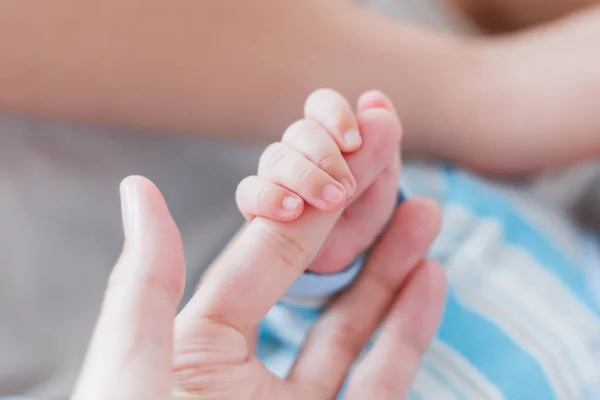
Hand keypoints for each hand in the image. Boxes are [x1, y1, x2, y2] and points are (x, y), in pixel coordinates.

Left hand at [72, 93, 444, 398]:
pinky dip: (410, 331)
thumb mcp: (136, 362)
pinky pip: (383, 383)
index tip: (347, 151)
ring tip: (422, 208)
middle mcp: (251, 373)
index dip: (310, 201)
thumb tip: (139, 190)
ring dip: (392, 265)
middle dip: (358, 220)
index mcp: (200, 348)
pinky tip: (430, 276)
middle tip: (391, 165)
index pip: (266, 257)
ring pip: (355, 326)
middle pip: (316, 282)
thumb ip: (146, 283)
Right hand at [236, 88, 400, 272]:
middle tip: (348, 189)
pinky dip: (269, 197)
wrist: (342, 255)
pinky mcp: (256, 205)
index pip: (321, 105)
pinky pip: (249, 191)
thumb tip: (375, 100)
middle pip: (299, 132)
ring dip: (305, 178)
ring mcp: (273, 176)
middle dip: (326, 157)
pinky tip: (293, 211)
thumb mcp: (382, 182)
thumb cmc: (362, 211)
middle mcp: (297, 150)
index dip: (335, 115)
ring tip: (332, 202)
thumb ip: (380, 143)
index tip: (354, 143)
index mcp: (328, 136)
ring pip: (275, 158)